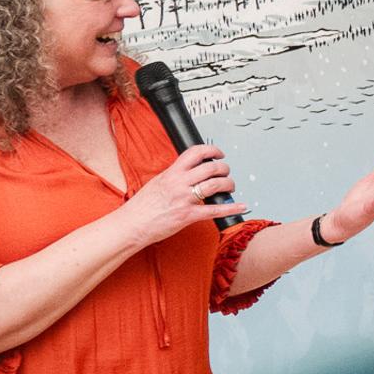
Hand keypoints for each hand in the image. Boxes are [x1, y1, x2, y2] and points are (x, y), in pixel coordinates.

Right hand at [127, 144, 241, 240]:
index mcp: (171, 173)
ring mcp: (185, 199)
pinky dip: (232, 208)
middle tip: (226, 173)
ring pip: (216, 184)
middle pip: (211, 168)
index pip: (195, 153)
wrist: (132, 224)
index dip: (212, 150)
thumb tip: (188, 172)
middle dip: (224, 169)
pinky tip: (241, 207)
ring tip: (230, 187)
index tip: (219, 153)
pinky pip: (215, 210)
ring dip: (229, 185)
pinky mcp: (188, 215)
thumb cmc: (142, 206)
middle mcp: (179, 183)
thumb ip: (174, 176)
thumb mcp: (157, 182)